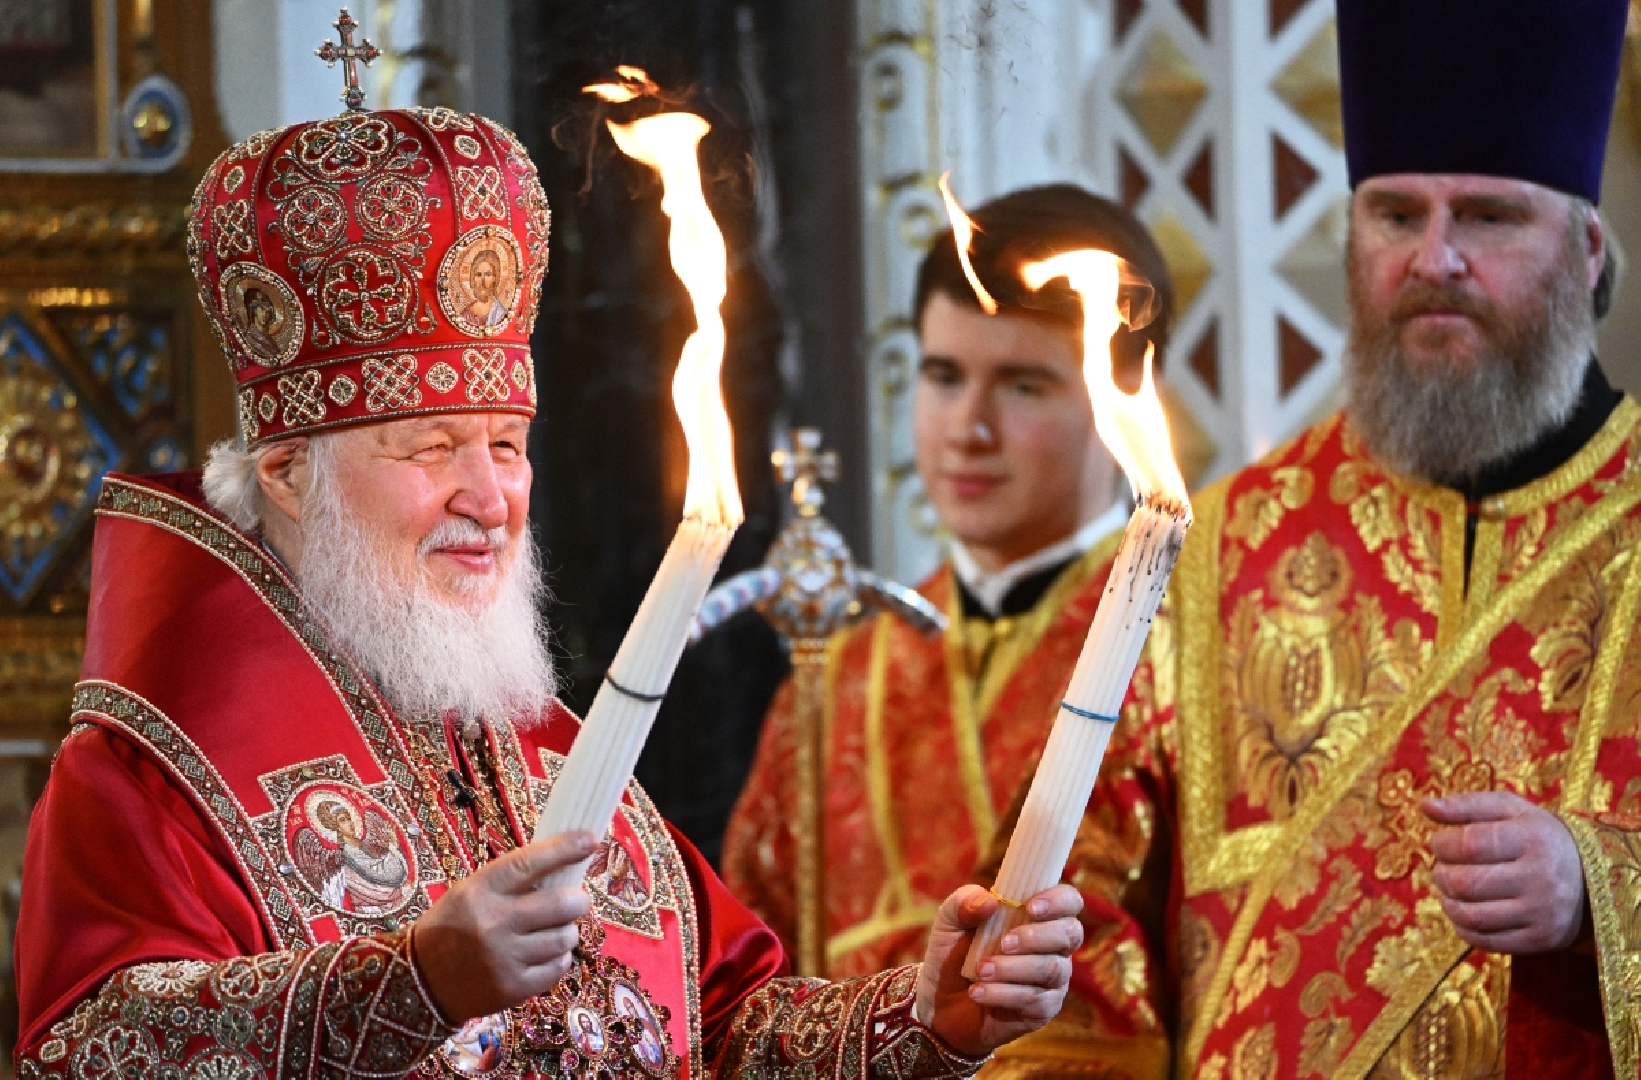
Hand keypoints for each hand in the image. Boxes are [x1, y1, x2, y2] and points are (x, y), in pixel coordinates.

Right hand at [412, 830, 598, 1021]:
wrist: (421, 982)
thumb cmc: (451, 928)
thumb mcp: (469, 893)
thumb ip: (511, 882)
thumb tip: (563, 866)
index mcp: (478, 891)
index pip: (529, 862)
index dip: (565, 849)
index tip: (589, 840)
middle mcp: (492, 923)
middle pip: (562, 904)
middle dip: (578, 900)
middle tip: (576, 900)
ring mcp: (504, 958)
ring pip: (566, 937)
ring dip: (567, 932)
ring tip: (554, 932)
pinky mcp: (513, 987)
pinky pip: (559, 967)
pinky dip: (558, 959)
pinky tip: (544, 955)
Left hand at [915, 884, 1082, 1057]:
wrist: (940, 1003)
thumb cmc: (954, 953)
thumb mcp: (949, 921)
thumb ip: (964, 903)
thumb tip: (990, 901)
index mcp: (1038, 917)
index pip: (1068, 901)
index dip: (1058, 901)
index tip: (1031, 907)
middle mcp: (1053, 947)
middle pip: (1070, 934)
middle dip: (1036, 936)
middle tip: (1003, 943)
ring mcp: (1052, 980)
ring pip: (1051, 969)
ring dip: (1012, 968)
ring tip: (980, 970)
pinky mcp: (1043, 1009)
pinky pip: (1035, 999)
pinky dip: (1002, 993)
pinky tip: (977, 992)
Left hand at [1425, 792, 1585, 952]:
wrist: (1594, 879)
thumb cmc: (1538, 837)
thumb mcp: (1511, 810)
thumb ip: (1467, 805)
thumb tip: (1425, 806)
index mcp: (1533, 838)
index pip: (1469, 843)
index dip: (1441, 844)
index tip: (1438, 842)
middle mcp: (1541, 877)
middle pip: (1466, 882)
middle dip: (1440, 873)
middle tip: (1441, 867)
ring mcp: (1541, 912)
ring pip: (1471, 915)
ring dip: (1446, 901)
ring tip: (1449, 888)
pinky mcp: (1540, 940)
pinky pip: (1485, 940)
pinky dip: (1461, 927)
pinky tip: (1461, 911)